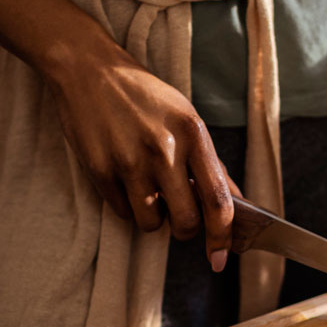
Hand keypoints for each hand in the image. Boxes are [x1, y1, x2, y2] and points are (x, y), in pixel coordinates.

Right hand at [46, 46, 238, 271]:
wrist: (89, 69)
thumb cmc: (144, 96)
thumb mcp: (187, 119)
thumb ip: (212, 164)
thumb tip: (237, 202)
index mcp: (194, 135)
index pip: (219, 201)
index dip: (222, 237)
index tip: (221, 257)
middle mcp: (165, 150)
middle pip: (186, 222)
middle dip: (186, 230)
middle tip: (179, 215)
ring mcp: (130, 161)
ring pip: (151, 224)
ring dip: (153, 219)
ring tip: (149, 192)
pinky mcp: (100, 169)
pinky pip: (122, 212)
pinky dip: (127, 206)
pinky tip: (125, 181)